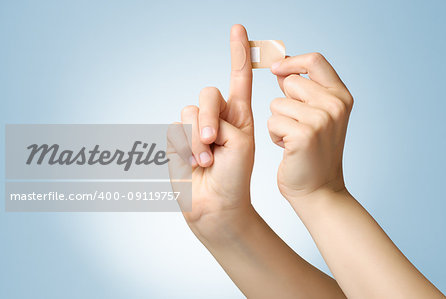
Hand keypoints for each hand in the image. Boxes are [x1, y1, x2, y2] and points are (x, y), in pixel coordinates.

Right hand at [169, 25, 253, 239]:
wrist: (217, 204)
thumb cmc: (235, 176)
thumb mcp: (241, 144)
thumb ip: (222, 121)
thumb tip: (197, 119)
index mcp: (239, 115)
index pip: (239, 78)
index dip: (238, 54)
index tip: (238, 28)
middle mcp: (217, 117)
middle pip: (207, 94)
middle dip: (208, 117)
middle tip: (213, 141)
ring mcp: (196, 128)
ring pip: (188, 112)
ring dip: (197, 138)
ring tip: (206, 161)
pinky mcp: (178, 139)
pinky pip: (175, 130)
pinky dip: (184, 148)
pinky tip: (192, 164)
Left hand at [268, 53, 353, 200]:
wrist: (319, 190)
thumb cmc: (313, 153)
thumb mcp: (317, 116)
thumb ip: (303, 91)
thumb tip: (281, 68)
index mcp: (341, 96)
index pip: (315, 60)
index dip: (292, 61)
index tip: (275, 68)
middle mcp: (335, 105)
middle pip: (290, 82)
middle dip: (283, 102)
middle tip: (296, 125)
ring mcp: (322, 119)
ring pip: (276, 103)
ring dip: (278, 121)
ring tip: (293, 139)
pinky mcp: (304, 135)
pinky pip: (272, 121)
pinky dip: (274, 135)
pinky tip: (288, 148)